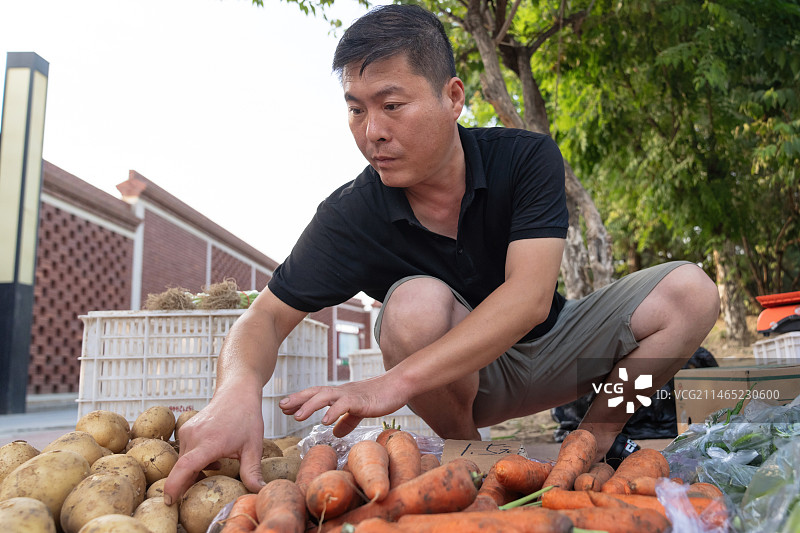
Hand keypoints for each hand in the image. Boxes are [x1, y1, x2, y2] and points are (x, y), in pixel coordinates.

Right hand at [163, 389, 264, 503]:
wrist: (237, 393)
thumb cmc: (247, 418)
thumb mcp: (253, 447)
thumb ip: (252, 471)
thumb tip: (259, 492)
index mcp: (210, 442)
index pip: (185, 467)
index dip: (175, 486)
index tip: (169, 501)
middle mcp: (194, 436)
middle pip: (182, 469)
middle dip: (187, 485)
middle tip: (200, 496)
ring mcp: (187, 431)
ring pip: (183, 461)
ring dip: (194, 471)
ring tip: (218, 466)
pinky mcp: (185, 429)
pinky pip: (185, 452)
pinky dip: (194, 461)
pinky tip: (213, 459)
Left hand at [279, 376, 407, 437]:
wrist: (399, 385)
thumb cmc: (380, 397)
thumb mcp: (359, 412)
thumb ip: (346, 421)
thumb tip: (335, 433)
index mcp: (340, 395)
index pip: (316, 395)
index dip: (300, 400)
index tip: (284, 407)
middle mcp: (342, 392)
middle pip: (315, 392)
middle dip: (298, 399)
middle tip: (281, 407)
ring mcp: (351, 394)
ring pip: (326, 396)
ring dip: (310, 405)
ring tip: (297, 415)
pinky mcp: (361, 400)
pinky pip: (345, 405)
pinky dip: (333, 412)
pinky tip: (325, 421)